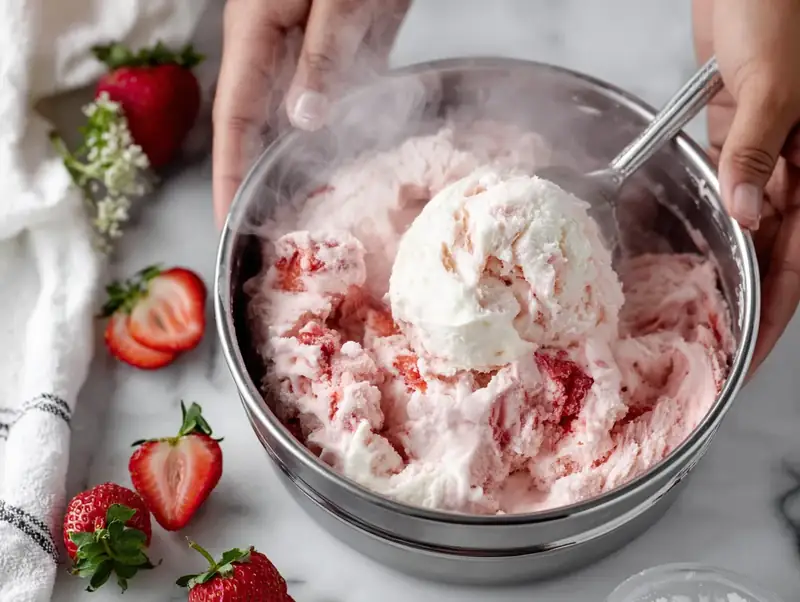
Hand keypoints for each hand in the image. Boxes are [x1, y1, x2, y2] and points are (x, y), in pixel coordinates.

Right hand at [212, 0, 409, 226]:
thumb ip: (322, 53)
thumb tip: (305, 117)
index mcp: (254, 31)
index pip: (233, 117)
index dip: (228, 174)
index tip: (228, 221)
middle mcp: (269, 42)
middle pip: (256, 123)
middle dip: (256, 178)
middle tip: (266, 231)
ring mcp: (301, 41)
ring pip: (293, 113)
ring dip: (295, 158)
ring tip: (300, 209)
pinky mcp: (336, 36)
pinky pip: (328, 91)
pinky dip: (332, 127)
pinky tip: (342, 158)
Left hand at [693, 0, 799, 373]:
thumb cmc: (786, 4)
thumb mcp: (779, 79)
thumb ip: (759, 147)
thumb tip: (749, 210)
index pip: (797, 262)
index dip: (773, 315)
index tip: (747, 359)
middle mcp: (796, 169)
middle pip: (770, 254)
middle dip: (743, 304)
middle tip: (709, 350)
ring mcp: (763, 150)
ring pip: (744, 224)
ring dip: (721, 265)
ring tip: (689, 311)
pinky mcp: (734, 128)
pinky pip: (720, 181)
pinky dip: (703, 212)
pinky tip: (682, 242)